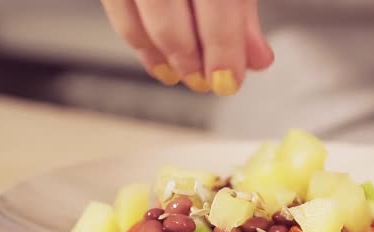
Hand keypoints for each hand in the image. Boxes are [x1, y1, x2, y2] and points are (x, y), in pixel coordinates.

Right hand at [101, 0, 273, 95]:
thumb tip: (256, 58)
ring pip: (138, 18)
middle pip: (169, 14)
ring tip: (186, 75)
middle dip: (190, 58)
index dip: (223, 47)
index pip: (216, 1)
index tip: (229, 80)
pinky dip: (139, 43)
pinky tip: (159, 60)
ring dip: (163, 57)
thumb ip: (242, 10)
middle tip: (206, 82)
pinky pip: (117, 11)